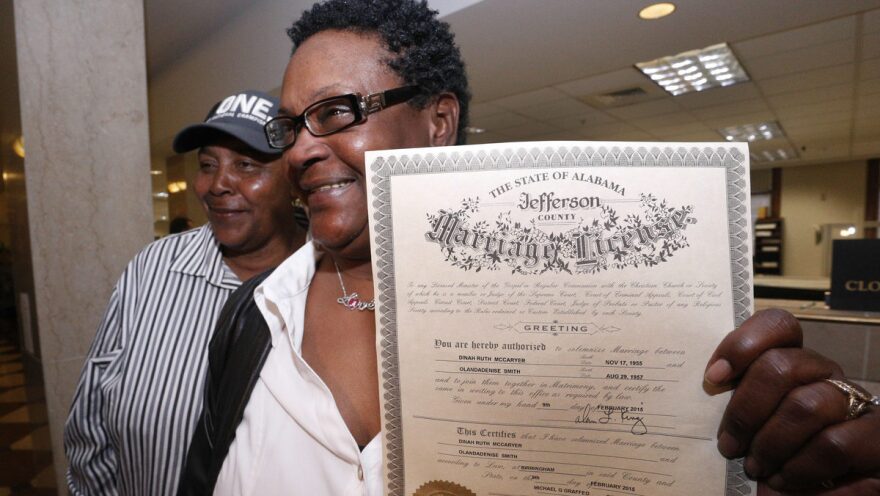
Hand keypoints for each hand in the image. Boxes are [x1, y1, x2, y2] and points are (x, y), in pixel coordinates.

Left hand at [705, 309, 879, 492]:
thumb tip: (710, 388)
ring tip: (756, 468)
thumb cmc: (776, 453)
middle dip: (746, 410)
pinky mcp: (874, 438)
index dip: (742, 344)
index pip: (778, 325)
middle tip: (729, 445)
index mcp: (794, 362)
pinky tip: (784, 482)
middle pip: (782, 365)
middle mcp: (826, 375)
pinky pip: (834, 445)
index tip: (713, 378)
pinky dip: (801, 468)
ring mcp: (853, 403)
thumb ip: (737, 405)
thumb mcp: (752, 425)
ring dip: (772, 443)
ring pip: (806, 405)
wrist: (819, 489)